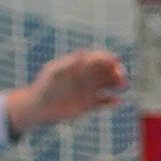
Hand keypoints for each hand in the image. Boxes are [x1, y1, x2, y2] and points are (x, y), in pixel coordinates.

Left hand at [5, 49, 127, 133]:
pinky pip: (104, 102)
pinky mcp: (89, 105)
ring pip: (108, 85)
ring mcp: (88, 90)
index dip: (107, 59)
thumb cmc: (44, 87)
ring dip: (117, 84)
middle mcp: (85, 76)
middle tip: (122, 77)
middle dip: (116, 71)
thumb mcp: (56, 73)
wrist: (38, 108)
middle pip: (106, 71)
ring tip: (122, 86)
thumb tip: (83, 52)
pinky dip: (112, 101)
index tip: (116, 61)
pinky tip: (117, 102)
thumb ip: (71, 63)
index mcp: (78, 66)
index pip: (97, 59)